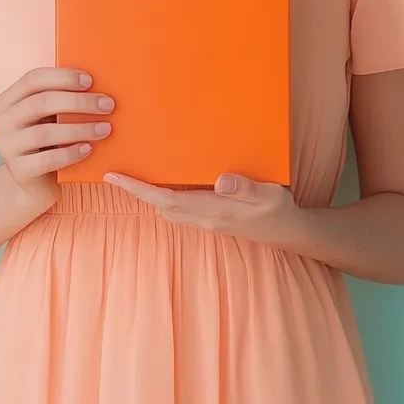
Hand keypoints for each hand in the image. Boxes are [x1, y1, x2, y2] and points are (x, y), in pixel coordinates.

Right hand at [0, 67, 114, 213]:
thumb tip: (99, 82)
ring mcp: (7, 147)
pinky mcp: (18, 171)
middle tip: (107, 105)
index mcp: (8, 100)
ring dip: (80, 128)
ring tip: (105, 128)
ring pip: (44, 133)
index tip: (90, 81)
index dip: (62, 77)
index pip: (33, 79)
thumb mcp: (50, 116)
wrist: (36, 183)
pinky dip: (71, 153)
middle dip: (78, 102)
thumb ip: (62, 98)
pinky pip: (47, 160)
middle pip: (40, 103)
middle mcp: (2, 121)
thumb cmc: (49, 140)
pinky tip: (89, 149)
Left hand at [103, 171, 299, 244]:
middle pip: (160, 205)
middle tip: (115, 170)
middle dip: (136, 190)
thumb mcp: (270, 195)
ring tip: (133, 173)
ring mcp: (207, 220)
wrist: (289, 232)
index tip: (115, 177)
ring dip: (149, 193)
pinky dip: (165, 195)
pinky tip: (166, 180)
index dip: (138, 188)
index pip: (166, 199)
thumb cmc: (279, 210)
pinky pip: (179, 208)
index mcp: (214, 210)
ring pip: (168, 208)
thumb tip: (220, 182)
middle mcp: (205, 218)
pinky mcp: (212, 218)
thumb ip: (246, 188)